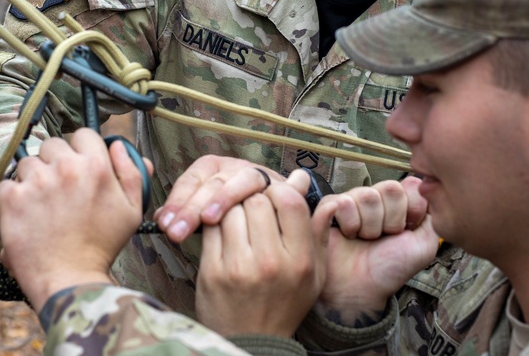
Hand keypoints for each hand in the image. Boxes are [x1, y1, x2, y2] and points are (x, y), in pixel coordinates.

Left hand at [0, 128, 149, 308]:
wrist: (70, 279)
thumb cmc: (102, 246)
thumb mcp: (132, 209)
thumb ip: (131, 171)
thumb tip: (118, 145)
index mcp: (96, 166)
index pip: (83, 134)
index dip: (80, 149)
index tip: (77, 166)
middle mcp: (65, 168)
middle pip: (52, 145)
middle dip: (54, 162)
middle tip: (59, 190)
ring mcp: (36, 182)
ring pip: (28, 162)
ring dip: (32, 178)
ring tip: (42, 205)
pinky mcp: (12, 198)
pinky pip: (7, 183)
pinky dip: (13, 197)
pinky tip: (26, 214)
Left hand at [156, 155, 282, 241]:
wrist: (277, 229)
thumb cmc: (239, 221)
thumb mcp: (210, 214)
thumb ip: (186, 213)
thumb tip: (158, 219)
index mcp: (214, 168)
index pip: (191, 180)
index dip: (177, 201)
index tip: (164, 225)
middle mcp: (233, 167)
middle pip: (211, 182)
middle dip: (191, 207)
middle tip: (176, 232)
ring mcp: (256, 175)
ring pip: (236, 181)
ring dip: (222, 199)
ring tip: (208, 220)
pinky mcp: (278, 187)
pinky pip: (266, 192)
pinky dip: (258, 200)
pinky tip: (246, 221)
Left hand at [195, 169, 327, 337]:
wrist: (252, 342)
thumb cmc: (285, 303)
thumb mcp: (314, 273)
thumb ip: (317, 231)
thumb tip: (312, 187)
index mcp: (299, 260)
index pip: (289, 202)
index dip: (279, 191)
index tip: (273, 198)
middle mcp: (270, 262)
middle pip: (256, 201)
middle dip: (253, 198)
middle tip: (252, 208)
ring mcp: (239, 267)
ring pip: (230, 210)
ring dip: (231, 208)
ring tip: (237, 220)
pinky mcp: (212, 272)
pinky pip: (211, 228)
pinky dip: (214, 222)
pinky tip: (221, 231)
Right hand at [311, 177, 438, 324]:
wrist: (361, 288)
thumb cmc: (390, 269)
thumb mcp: (424, 246)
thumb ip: (433, 216)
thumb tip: (429, 188)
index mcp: (399, 203)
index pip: (411, 185)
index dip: (412, 209)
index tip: (407, 230)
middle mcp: (377, 197)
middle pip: (390, 188)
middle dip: (391, 219)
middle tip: (384, 237)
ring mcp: (353, 199)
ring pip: (367, 196)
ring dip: (370, 226)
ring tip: (365, 239)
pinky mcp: (330, 205)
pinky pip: (343, 202)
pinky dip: (350, 224)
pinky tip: (349, 235)